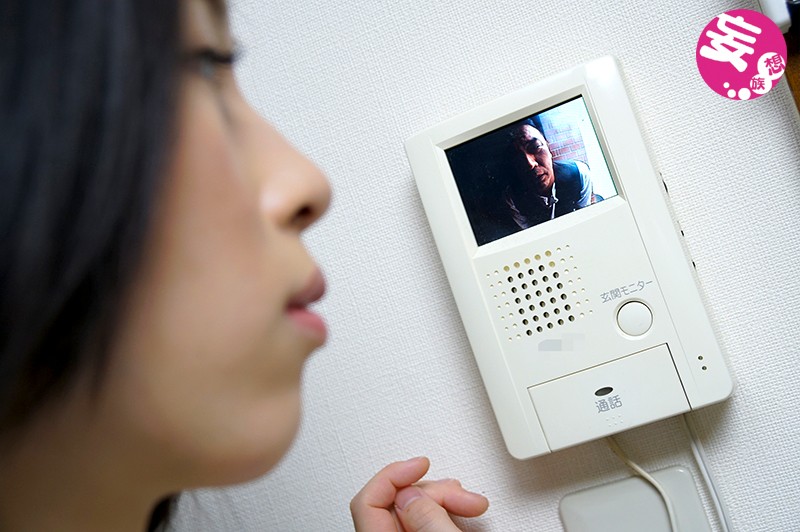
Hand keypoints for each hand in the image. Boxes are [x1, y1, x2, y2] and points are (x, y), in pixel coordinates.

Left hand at [350, 457, 488, 530]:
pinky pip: (423, 522)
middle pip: (396, 501)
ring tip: (471, 504)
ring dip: (444, 500)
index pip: (367, 500)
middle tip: (461, 496)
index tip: (421, 464)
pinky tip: (462, 511)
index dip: (394, 475)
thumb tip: (411, 494)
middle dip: (432, 490)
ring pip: (413, 510)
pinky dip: (443, 512)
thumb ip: (426, 518)